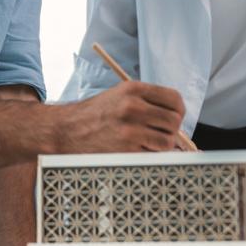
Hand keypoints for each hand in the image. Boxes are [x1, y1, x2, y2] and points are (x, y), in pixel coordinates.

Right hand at [58, 81, 185, 153]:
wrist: (66, 130)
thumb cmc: (95, 114)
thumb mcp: (119, 95)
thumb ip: (146, 101)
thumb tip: (176, 117)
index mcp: (133, 89)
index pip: (174, 99)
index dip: (179, 110)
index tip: (174, 117)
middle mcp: (133, 106)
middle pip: (174, 121)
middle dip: (172, 130)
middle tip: (161, 133)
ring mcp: (130, 129)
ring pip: (167, 141)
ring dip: (162, 145)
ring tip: (148, 143)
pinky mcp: (126, 149)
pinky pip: (153, 155)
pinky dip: (149, 155)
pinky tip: (136, 150)